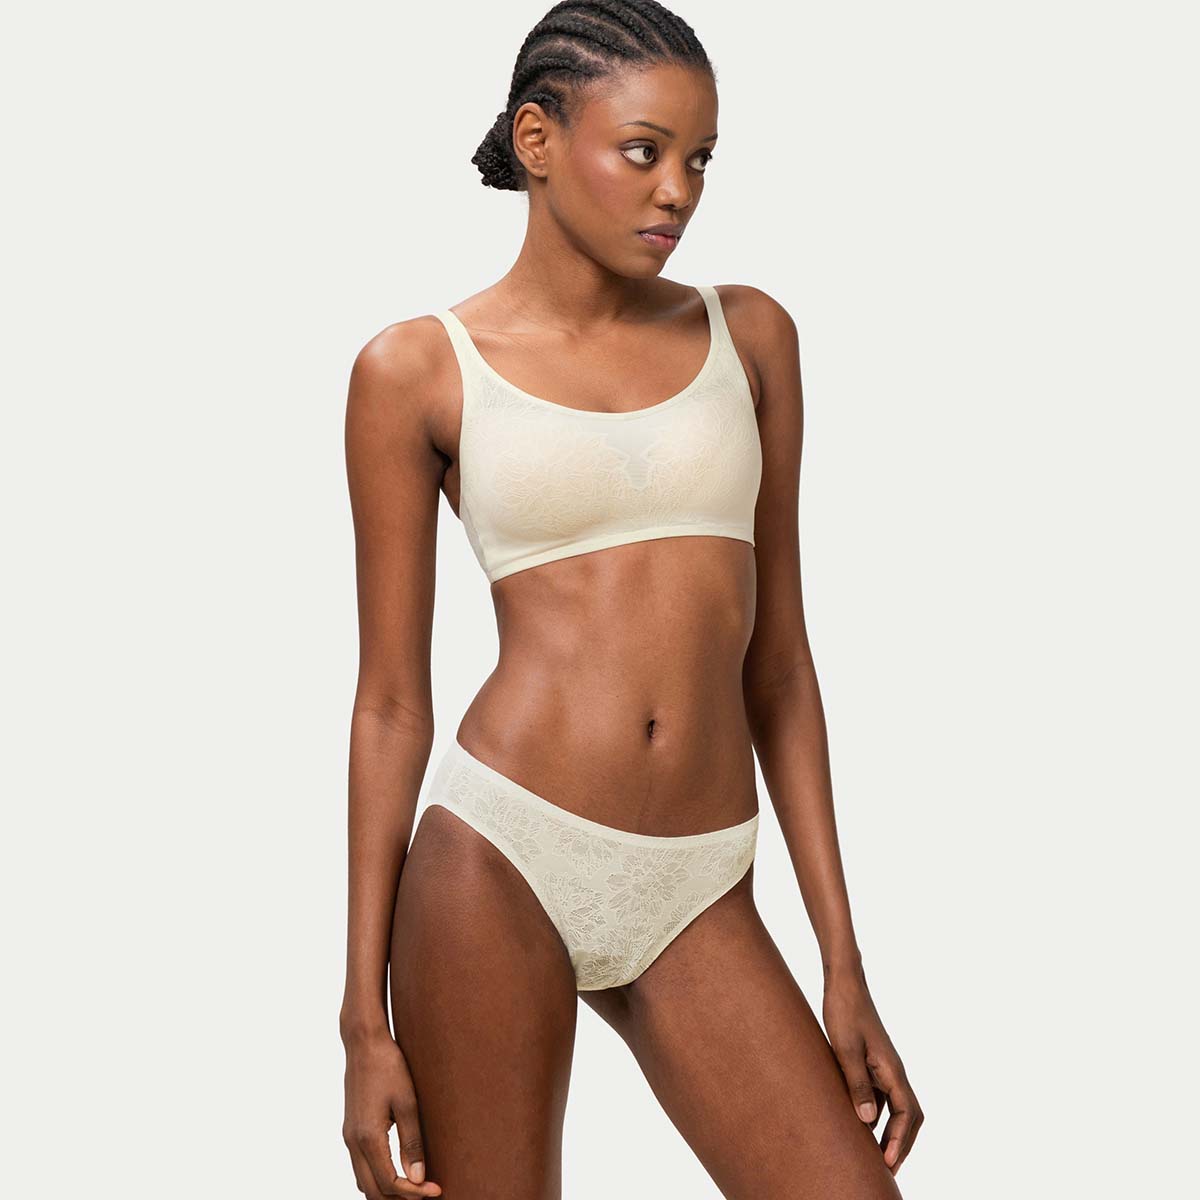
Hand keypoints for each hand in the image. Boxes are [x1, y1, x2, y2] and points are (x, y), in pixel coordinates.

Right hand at [342, 1024, 442, 1197]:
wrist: (364, 1043)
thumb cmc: (389, 1066)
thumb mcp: (407, 1102)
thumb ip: (412, 1142)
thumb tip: (418, 1178)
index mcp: (368, 1138)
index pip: (389, 1183)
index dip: (414, 1193)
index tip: (436, 1191)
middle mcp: (353, 1142)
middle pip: (372, 1191)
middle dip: (399, 1199)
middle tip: (427, 1194)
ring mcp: (349, 1137)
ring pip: (363, 1182)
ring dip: (387, 1191)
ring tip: (415, 1187)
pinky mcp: (350, 1130)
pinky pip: (361, 1167)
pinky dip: (377, 1178)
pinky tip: (397, 1171)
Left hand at [822, 963, 923, 1174]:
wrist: (843, 983)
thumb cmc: (844, 1012)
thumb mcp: (845, 1049)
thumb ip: (857, 1084)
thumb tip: (868, 1122)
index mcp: (892, 1069)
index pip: (908, 1114)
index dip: (899, 1141)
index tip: (887, 1164)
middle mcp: (893, 1071)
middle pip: (909, 1116)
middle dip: (901, 1144)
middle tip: (885, 1169)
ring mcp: (884, 1067)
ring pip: (896, 1108)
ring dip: (889, 1132)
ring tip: (873, 1156)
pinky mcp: (872, 1063)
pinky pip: (882, 1097)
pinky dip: (876, 1116)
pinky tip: (859, 1125)